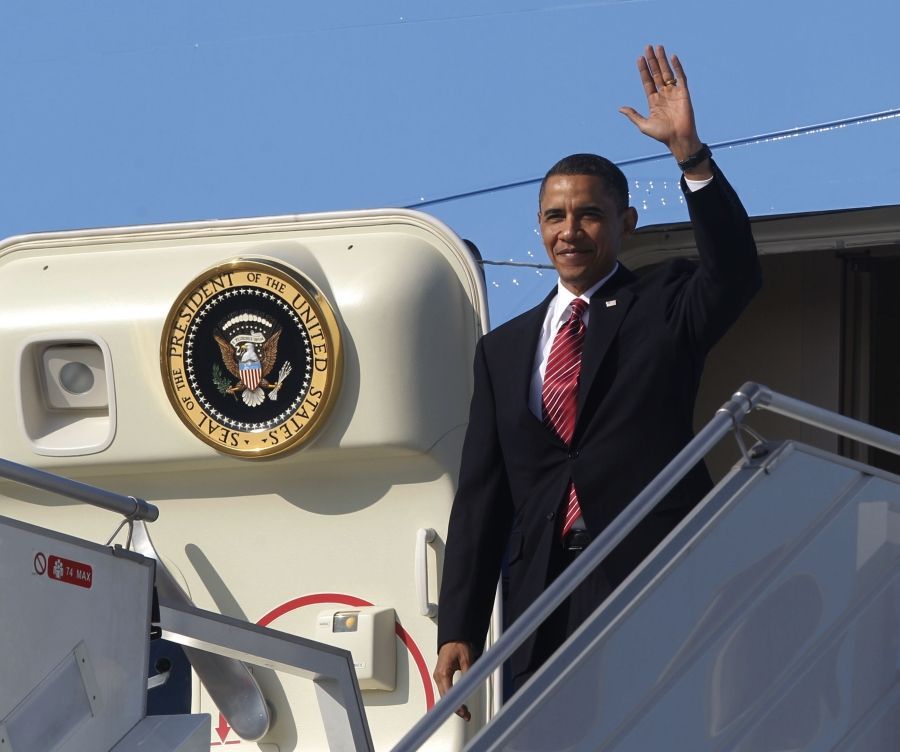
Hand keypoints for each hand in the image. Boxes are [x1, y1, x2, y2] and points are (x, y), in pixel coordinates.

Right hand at [433, 641, 473, 720]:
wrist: (453, 637)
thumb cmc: (458, 645)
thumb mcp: (466, 658)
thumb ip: (468, 673)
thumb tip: (471, 685)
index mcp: (443, 672)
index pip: (448, 693)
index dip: (455, 704)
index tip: (462, 711)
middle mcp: (439, 676)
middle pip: (445, 697)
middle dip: (455, 707)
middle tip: (467, 715)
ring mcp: (439, 677)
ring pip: (445, 695)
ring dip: (453, 704)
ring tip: (464, 712)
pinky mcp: (442, 677)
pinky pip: (445, 691)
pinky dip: (452, 698)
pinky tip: (458, 704)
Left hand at [619, 45, 710, 177]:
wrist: (678, 139)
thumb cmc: (662, 135)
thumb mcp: (643, 125)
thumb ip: (633, 115)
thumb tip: (620, 108)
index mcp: (653, 101)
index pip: (647, 81)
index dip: (643, 70)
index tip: (639, 58)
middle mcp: (663, 94)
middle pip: (657, 73)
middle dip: (652, 61)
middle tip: (648, 47)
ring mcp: (674, 93)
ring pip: (667, 72)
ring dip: (662, 60)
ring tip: (658, 47)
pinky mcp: (684, 93)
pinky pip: (681, 77)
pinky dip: (677, 67)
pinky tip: (672, 57)